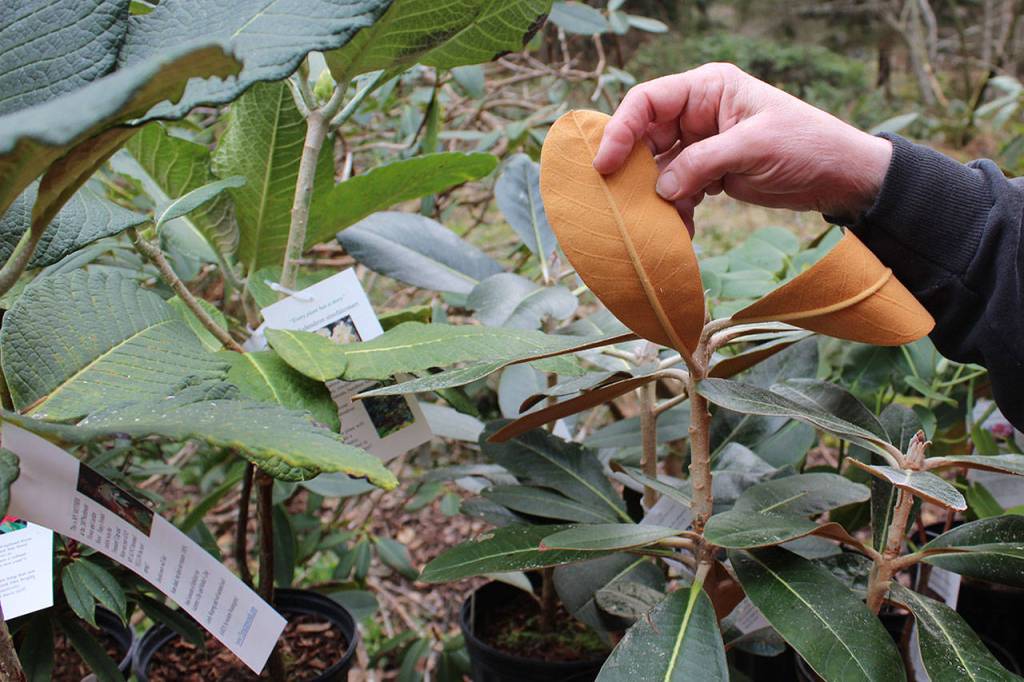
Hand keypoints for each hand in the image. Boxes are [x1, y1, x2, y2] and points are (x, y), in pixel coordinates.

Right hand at [592, 63, 892, 231]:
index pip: (647, 101)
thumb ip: (702, 163)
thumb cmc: (806, 145)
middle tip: (619, 200)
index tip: (606, 164)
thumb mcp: (753, 148)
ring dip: (655, 197)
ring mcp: (702, 145)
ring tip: (654, 222)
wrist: (840, 176)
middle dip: (634, 170)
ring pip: (659, 169)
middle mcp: (698, 113)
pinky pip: (678, 191)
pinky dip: (676, 211)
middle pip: (646, 137)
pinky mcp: (709, 173)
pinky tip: (680, 231)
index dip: (621, 130)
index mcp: (708, 89)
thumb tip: (661, 189)